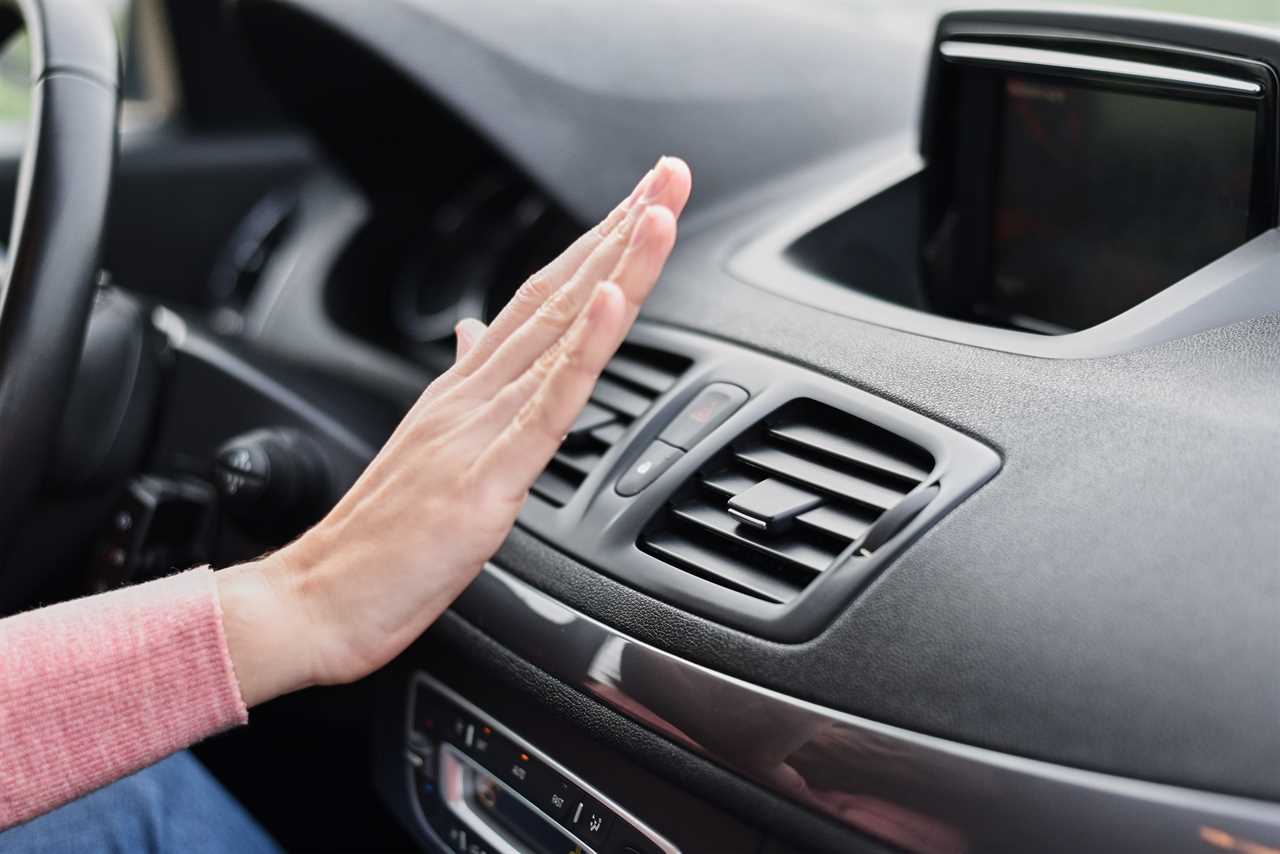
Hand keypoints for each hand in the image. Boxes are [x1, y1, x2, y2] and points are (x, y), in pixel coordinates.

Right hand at [217, 157, 692, 705]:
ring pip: (561, 333)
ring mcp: (480, 428)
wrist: (317, 600)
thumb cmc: (377, 540)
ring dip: (615, 267)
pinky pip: (546, 403)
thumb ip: (461, 384)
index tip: (641, 203)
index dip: (594, 247)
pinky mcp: (487, 475)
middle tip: (668, 174)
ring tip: (657, 210)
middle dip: (621, 231)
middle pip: (559, 294)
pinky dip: (582, 348)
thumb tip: (474, 334)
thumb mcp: (431, 447)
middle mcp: (474, 392)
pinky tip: (609, 301)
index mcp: (466, 389)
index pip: (541, 298)